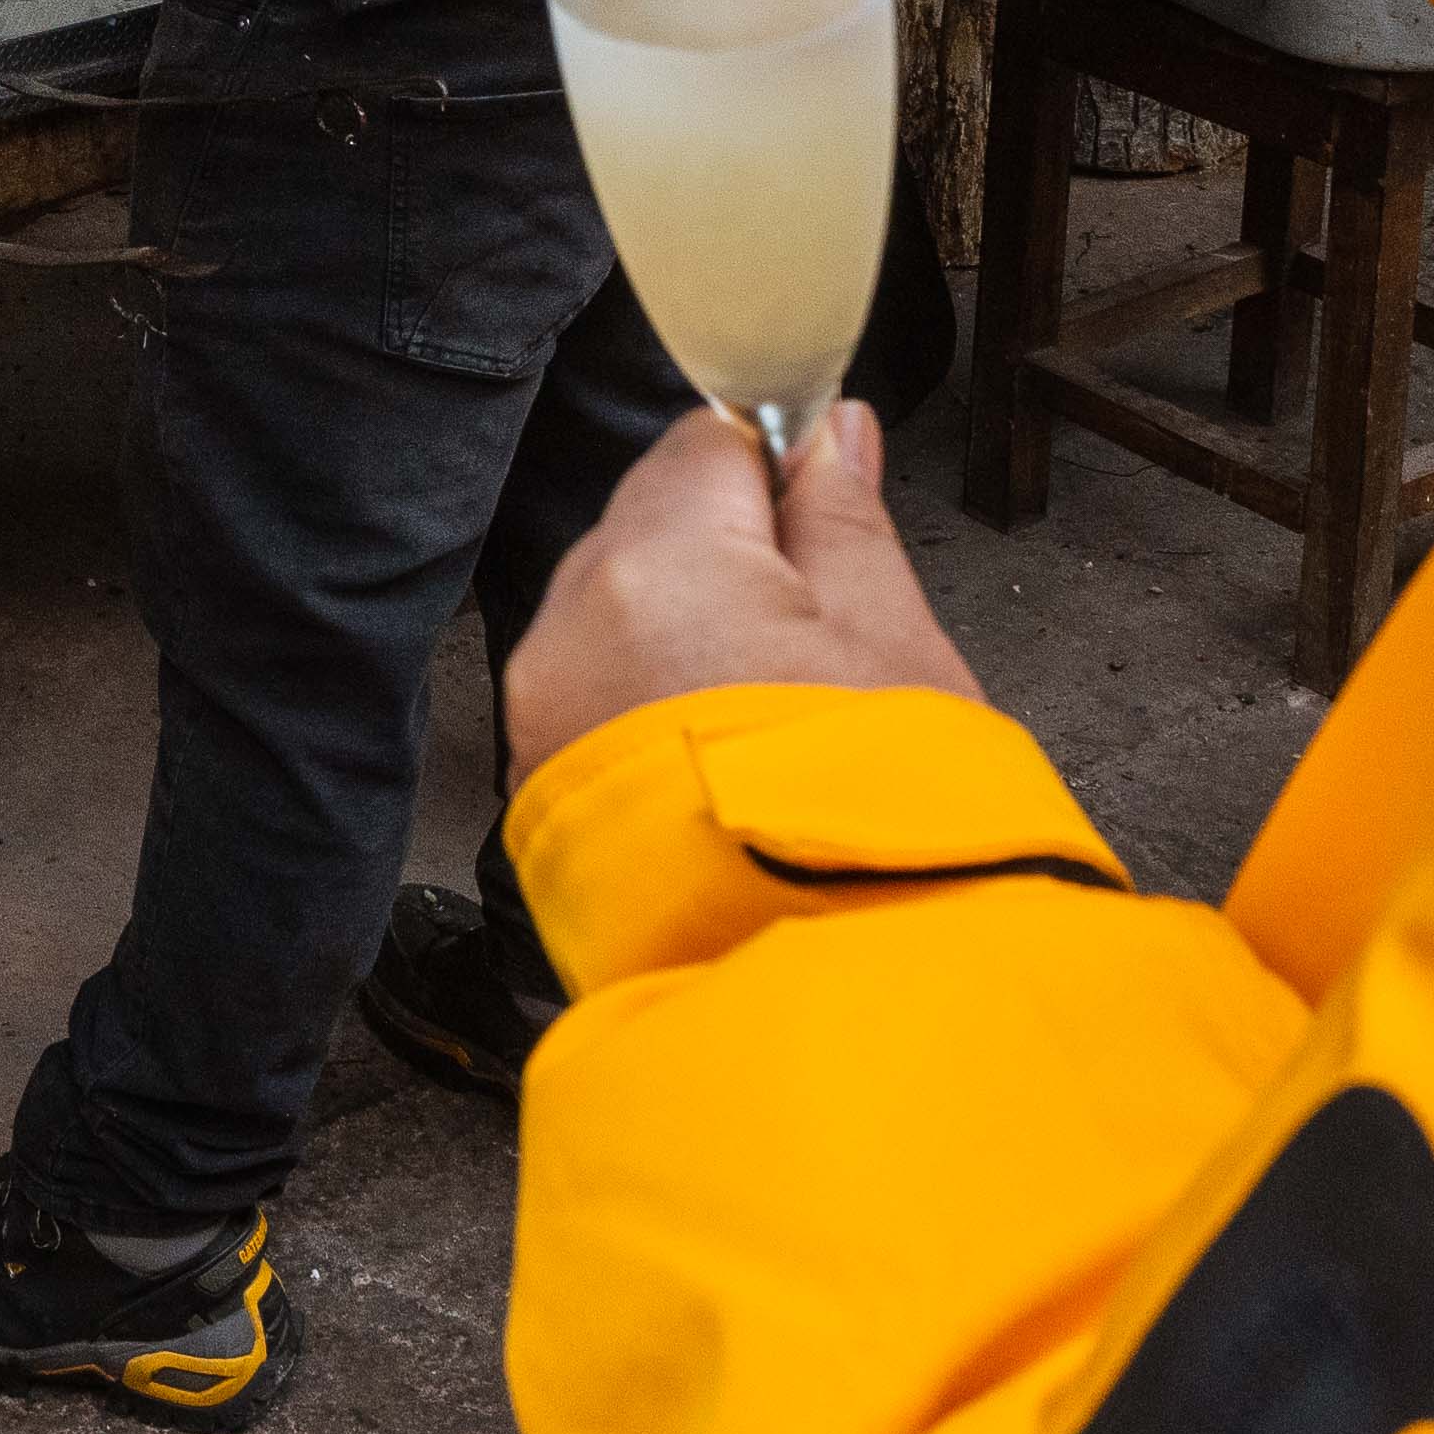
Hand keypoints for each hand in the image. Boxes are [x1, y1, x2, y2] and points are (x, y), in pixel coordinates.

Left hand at [505, 400, 981, 786]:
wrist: (832, 998)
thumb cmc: (877, 822)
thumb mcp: (893, 640)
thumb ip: (844, 520)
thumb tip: (832, 434)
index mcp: (662, 564)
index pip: (702, 443)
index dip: (773, 470)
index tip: (824, 510)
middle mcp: (575, 623)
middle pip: (648, 525)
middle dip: (730, 555)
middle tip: (820, 637)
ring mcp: (544, 707)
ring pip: (617, 612)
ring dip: (687, 632)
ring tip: (778, 713)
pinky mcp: (540, 780)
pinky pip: (593, 693)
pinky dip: (652, 703)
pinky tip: (728, 756)